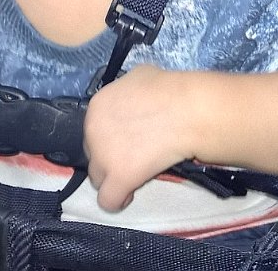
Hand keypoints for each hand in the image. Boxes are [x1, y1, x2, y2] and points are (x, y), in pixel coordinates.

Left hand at [83, 64, 195, 211]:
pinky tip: (130, 193)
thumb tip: (132, 97)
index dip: (111, 137)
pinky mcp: (118, 178)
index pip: (94, 130)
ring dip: (114, 177)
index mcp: (97, 106)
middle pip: (93, 153)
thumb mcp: (139, 77)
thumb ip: (126, 90)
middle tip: (135, 155)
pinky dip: (118, 199)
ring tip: (134, 175)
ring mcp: (103, 156)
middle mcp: (92, 130)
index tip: (128, 139)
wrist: (185, 110)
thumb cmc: (167, 89)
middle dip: (111, 156)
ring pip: (97, 177)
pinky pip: (108, 200)